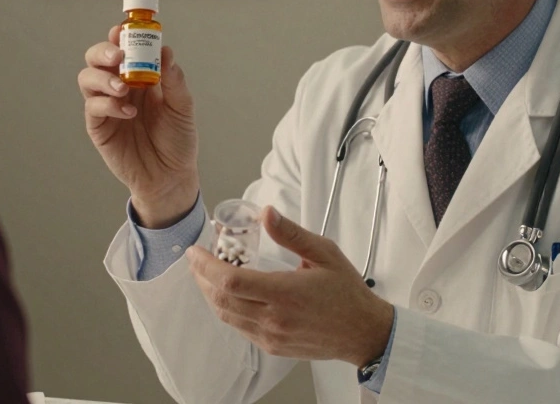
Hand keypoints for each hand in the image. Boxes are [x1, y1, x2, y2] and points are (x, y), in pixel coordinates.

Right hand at [79, 26, 197, 227]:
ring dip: (103, 77)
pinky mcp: (99, 127)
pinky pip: (93, 108)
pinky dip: (108, 105)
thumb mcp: (182, 107)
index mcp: (139, 76)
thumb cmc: (177, 140)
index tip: (124, 28)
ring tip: (123, 88)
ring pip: (88, 78)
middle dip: (103, 50)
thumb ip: (173, 80)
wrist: (171, 176)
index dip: (120, 35)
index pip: (124, 47)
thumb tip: (165, 51)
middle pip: (97, 58)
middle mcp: (119, 86)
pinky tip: (128, 112)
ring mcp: (106, 106)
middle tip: (118, 54)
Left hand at [185, 206, 393, 365]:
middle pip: (221, 300)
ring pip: (226, 316)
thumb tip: (266, 214)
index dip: (206, 266)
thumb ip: (291, 234)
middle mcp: (274, 318)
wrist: (363, 331)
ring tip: (206, 274)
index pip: (231, 281)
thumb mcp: (324, 253)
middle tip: (196, 259)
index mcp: (286, 293)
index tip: (196, 251)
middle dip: (201, 278)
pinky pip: (240, 327)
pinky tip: (228, 294)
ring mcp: (272, 336)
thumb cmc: (347, 293)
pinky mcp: (272, 346)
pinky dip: (227, 309)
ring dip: (210, 294)